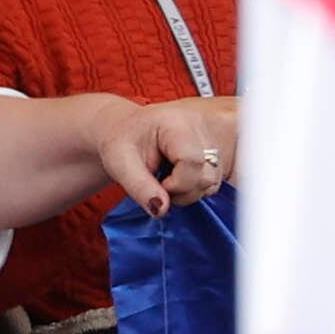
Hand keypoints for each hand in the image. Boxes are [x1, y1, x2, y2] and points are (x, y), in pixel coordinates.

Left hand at [99, 95, 233, 216]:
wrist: (125, 131)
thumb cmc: (120, 142)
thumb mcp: (119, 164)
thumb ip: (140, 187)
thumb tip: (161, 209)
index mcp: (177, 124)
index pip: (192, 162)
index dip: (176, 184)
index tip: (156, 185)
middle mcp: (200, 128)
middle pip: (207, 175)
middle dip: (182, 191)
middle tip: (158, 185)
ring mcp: (210, 139)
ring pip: (212, 181)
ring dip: (189, 191)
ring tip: (165, 181)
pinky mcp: (215, 152)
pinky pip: (213, 181)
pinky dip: (195, 187)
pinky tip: (177, 179)